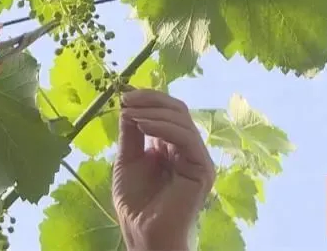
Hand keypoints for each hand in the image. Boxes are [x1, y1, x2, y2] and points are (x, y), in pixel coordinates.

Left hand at [113, 89, 214, 250]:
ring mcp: (197, 158)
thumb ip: (131, 134)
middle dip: (150, 100)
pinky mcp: (202, 168)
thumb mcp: (127, 159)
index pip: (168, 112)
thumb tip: (129, 105)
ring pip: (182, 120)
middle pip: (177, 110)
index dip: (148, 99)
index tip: (124, 95)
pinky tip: (142, 126)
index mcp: (172, 145)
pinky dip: (162, 127)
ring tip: (130, 114)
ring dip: (153, 112)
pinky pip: (186, 138)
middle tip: (126, 99)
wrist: (143, 233)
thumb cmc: (136, 203)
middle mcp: (187, 149)